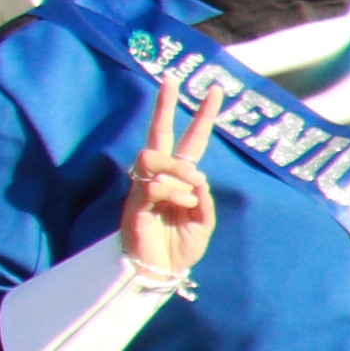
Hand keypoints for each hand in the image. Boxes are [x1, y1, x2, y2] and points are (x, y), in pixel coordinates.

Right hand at [116, 59, 218, 286]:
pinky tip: (180, 207)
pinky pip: (154, 185)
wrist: (161, 270)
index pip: (191, 140)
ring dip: (179, 173)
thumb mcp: (204, 222)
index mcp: (181, 179)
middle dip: (165, 105)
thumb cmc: (180, 246)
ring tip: (189, 196)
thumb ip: (205, 199)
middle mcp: (160, 177)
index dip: (203, 117)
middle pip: (159, 133)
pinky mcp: (134, 202)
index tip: (215, 91)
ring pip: (156, 157)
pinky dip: (174, 194)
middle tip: (171, 79)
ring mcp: (144, 187)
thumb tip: (196, 176)